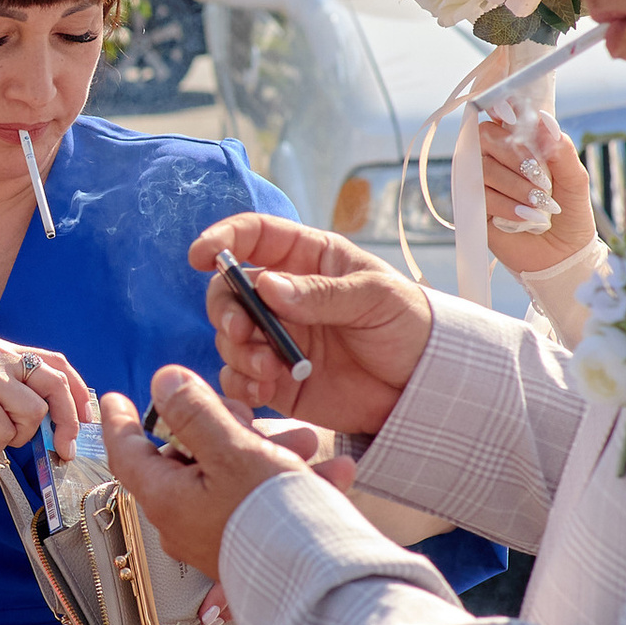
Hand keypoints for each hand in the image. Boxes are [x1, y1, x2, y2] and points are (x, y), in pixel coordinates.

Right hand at [0, 337, 90, 464]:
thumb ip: (13, 394)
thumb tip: (55, 424)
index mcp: (2, 350)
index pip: (58, 363)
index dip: (78, 394)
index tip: (83, 424)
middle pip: (57, 385)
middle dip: (67, 423)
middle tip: (61, 451)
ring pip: (33, 412)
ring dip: (17, 438)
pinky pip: (4, 432)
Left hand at [103, 376, 356, 580]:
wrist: (320, 582)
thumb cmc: (270, 514)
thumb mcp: (232, 449)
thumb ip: (195, 412)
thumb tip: (162, 382)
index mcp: (167, 497)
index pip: (128, 452)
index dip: (121, 422)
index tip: (113, 399)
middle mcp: (182, 521)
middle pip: (189, 456)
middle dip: (227, 427)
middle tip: (255, 417)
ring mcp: (213, 536)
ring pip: (232, 475)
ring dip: (268, 452)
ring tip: (307, 441)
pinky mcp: (245, 545)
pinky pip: (257, 503)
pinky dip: (284, 483)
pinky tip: (331, 473)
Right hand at [191, 213, 433, 436]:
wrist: (425, 387)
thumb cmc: (409, 327)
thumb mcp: (376, 299)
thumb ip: (322, 293)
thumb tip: (267, 285)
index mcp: (308, 260)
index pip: (255, 236)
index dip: (222, 239)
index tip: (201, 256)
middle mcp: (284, 296)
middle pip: (229, 290)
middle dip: (225, 308)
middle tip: (242, 331)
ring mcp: (278, 338)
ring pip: (230, 336)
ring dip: (237, 350)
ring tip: (268, 369)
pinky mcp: (276, 379)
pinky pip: (239, 377)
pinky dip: (240, 382)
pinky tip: (263, 388)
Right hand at [475, 100, 594, 275]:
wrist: (563, 255)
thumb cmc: (569, 213)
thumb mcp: (575, 179)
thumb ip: (561, 148)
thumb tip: (544, 120)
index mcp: (520, 144)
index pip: (502, 115)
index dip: (501, 108)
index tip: (512, 115)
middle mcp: (496, 158)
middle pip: (486, 135)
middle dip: (515, 155)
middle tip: (542, 178)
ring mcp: (482, 182)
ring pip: (484, 167)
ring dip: (516, 186)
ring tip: (541, 205)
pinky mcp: (474, 208)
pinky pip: (481, 196)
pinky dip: (508, 206)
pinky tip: (528, 219)